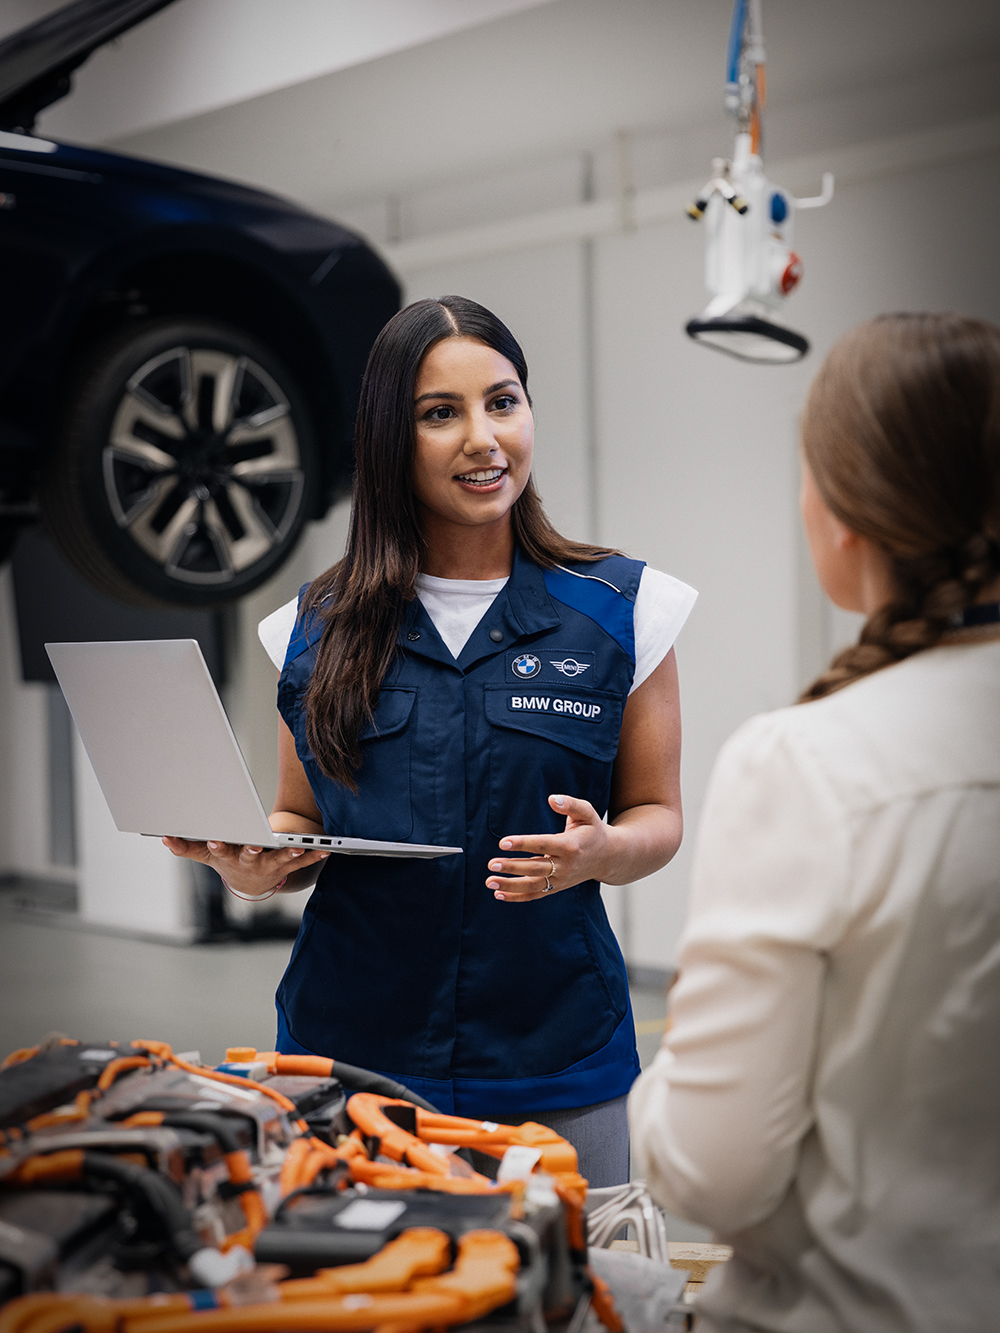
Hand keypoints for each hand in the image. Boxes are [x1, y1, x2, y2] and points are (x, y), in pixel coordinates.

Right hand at [161, 837, 328, 897]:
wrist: (250, 884)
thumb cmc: (228, 861)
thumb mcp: (205, 855)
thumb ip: (186, 847)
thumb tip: (164, 838)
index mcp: (230, 857)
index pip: (220, 851)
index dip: (217, 846)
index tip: (214, 839)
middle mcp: (250, 862)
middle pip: (251, 855)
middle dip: (252, 849)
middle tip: (256, 844)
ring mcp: (270, 865)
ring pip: (280, 859)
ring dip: (290, 852)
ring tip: (300, 845)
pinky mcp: (288, 865)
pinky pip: (301, 861)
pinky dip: (312, 855)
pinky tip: (324, 849)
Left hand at [485, 794, 611, 902]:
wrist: (609, 857)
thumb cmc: (593, 830)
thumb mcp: (587, 812)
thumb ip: (570, 804)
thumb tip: (551, 799)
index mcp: (570, 845)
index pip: (542, 845)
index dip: (522, 844)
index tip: (503, 842)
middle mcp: (565, 865)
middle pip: (535, 868)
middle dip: (512, 867)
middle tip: (491, 863)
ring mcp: (561, 879)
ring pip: (533, 885)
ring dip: (510, 885)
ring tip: (489, 882)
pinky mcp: (557, 887)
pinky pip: (536, 895)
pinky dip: (517, 897)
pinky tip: (499, 894)